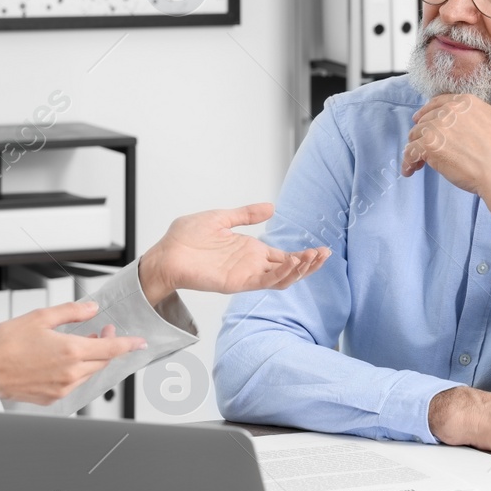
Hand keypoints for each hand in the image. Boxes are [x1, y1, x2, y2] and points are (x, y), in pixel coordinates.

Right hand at [0, 299, 146, 404]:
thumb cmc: (5, 345)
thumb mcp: (39, 317)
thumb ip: (71, 312)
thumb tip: (91, 308)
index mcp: (70, 352)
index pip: (111, 348)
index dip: (128, 344)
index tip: (140, 342)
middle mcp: (70, 374)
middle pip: (102, 361)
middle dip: (107, 345)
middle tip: (102, 330)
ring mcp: (62, 388)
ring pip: (89, 372)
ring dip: (91, 357)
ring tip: (81, 342)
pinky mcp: (52, 397)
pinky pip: (74, 383)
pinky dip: (76, 370)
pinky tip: (65, 359)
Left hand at [138, 203, 328, 305]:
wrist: (165, 253)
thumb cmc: (185, 238)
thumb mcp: (222, 218)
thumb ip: (247, 215)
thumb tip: (271, 207)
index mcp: (249, 251)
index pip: (283, 256)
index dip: (302, 255)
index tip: (320, 249)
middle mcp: (251, 264)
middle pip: (288, 269)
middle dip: (308, 264)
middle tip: (325, 254)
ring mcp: (245, 275)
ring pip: (280, 278)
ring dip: (299, 270)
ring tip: (314, 258)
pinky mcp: (237, 282)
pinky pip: (264, 282)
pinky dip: (280, 274)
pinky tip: (292, 264)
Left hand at [401, 78, 490, 239]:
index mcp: (465, 102)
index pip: (438, 103)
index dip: (429, 113)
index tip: (423, 122)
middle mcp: (449, 111)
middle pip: (425, 121)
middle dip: (422, 134)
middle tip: (424, 149)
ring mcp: (437, 128)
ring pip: (415, 136)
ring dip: (414, 149)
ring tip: (417, 163)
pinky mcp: (429, 147)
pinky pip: (410, 153)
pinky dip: (407, 162)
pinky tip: (410, 171)